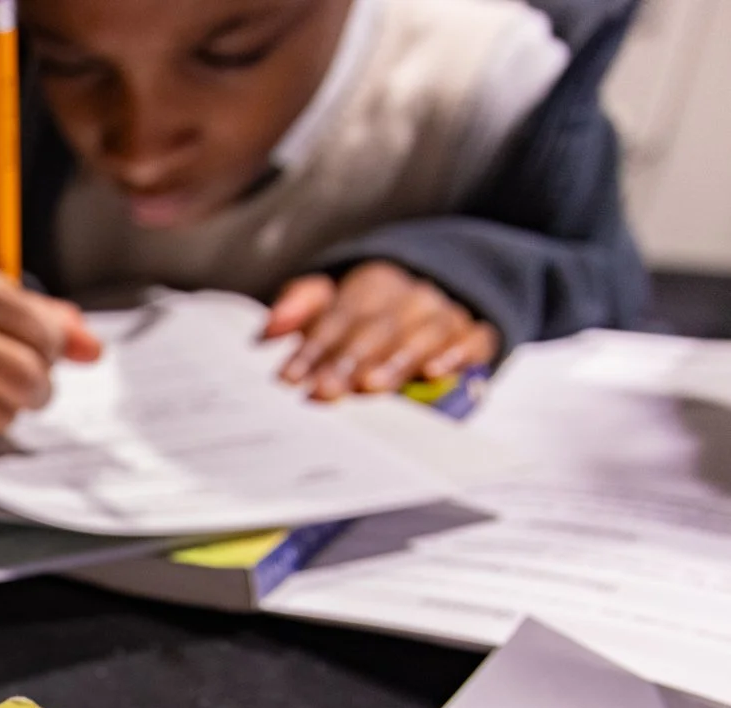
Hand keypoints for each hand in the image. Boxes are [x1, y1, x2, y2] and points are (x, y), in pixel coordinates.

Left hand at [267, 261, 497, 399]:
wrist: (427, 309)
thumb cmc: (366, 319)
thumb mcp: (329, 307)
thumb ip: (298, 309)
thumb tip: (266, 331)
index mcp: (372, 285)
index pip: (337, 317)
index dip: (312, 348)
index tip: (289, 377)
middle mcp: (410, 297)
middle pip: (378, 328)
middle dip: (349, 361)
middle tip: (324, 390)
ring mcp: (444, 315)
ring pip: (424, 332)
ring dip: (396, 360)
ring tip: (370, 386)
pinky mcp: (473, 336)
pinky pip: (473, 339)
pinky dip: (456, 353)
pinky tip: (434, 372)